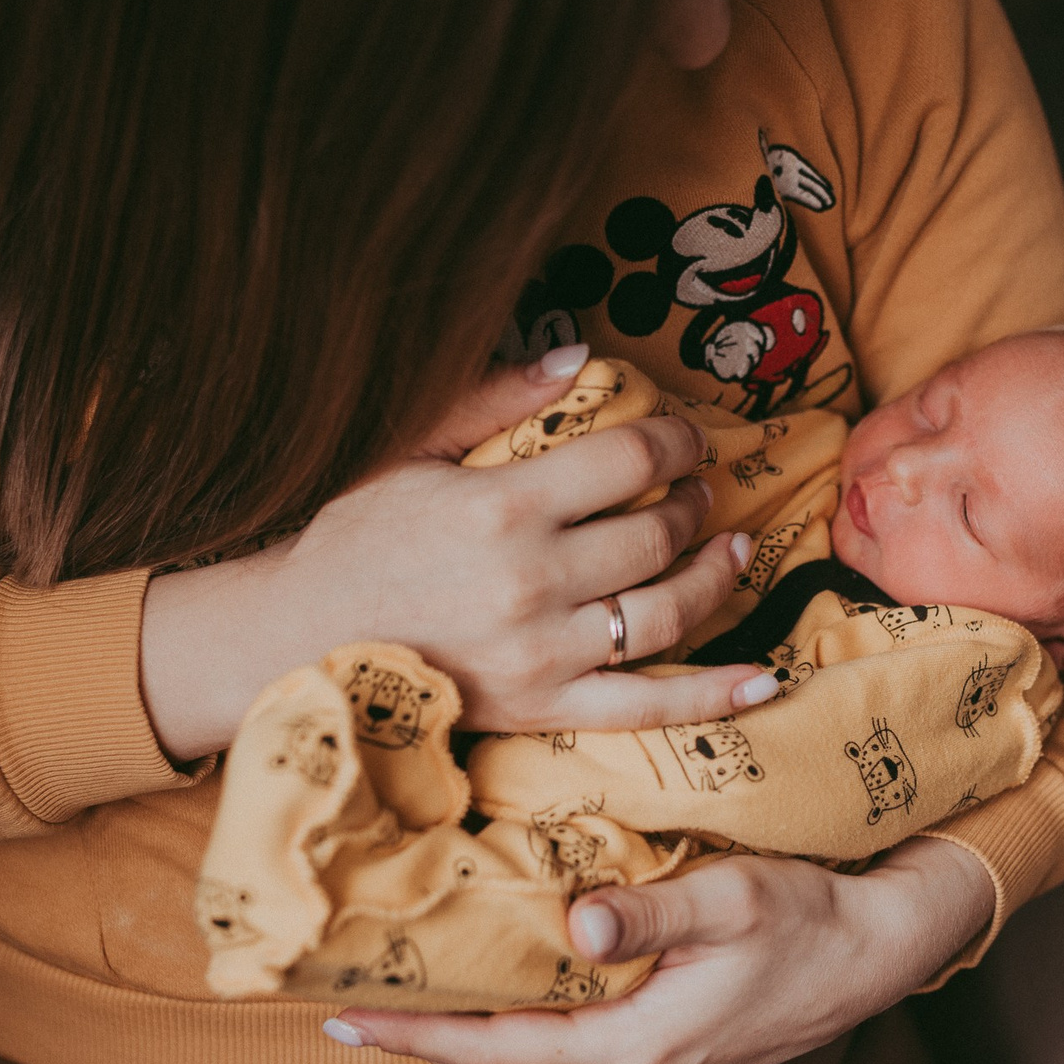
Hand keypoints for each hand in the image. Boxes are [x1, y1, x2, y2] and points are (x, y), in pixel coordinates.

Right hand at [140, 346, 777, 757]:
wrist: (298, 639)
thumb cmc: (354, 540)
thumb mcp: (410, 451)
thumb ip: (494, 399)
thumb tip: (579, 355)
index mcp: (504, 507)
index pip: (629, 462)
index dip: (675, 441)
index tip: (684, 437)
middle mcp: (534, 581)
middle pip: (658, 535)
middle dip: (695, 504)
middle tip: (699, 492)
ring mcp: (545, 653)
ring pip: (667, 611)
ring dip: (715, 575)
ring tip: (730, 549)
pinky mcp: (545, 708)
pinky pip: (649, 708)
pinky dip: (713, 693)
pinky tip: (765, 679)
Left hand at [333, 835, 999, 1063]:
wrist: (877, 954)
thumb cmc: (806, 915)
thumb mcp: (731, 895)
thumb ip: (649, 910)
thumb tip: (578, 918)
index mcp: (641, 1049)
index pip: (499, 1050)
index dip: (418, 1035)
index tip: (345, 1020)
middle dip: (424, 1049)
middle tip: (347, 1017)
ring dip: (468, 1057)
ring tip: (406, 1018)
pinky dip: (518, 1061)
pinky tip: (496, 1024)